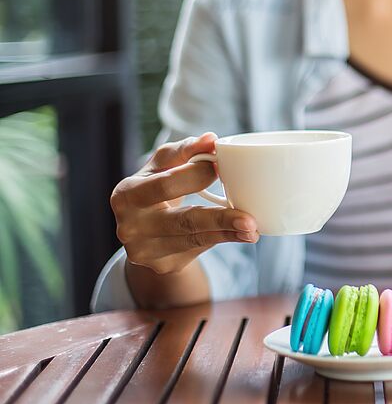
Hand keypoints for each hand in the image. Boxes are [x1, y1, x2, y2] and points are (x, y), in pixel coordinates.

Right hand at [110, 133, 258, 274]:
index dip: (195, 175)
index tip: (221, 166)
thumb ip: (186, 150)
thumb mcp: (164, 165)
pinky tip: (242, 235)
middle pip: (182, 221)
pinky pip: (198, 249)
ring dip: (228, 234)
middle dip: (219, 218)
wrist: (144, 228)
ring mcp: (145, 250)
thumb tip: (210, 139)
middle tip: (249, 217)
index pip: (166, 184)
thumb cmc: (157, 186)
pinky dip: (222, 239)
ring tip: (253, 229)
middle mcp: (130, 226)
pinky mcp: (162, 265)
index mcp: (127, 194)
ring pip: (195, 239)